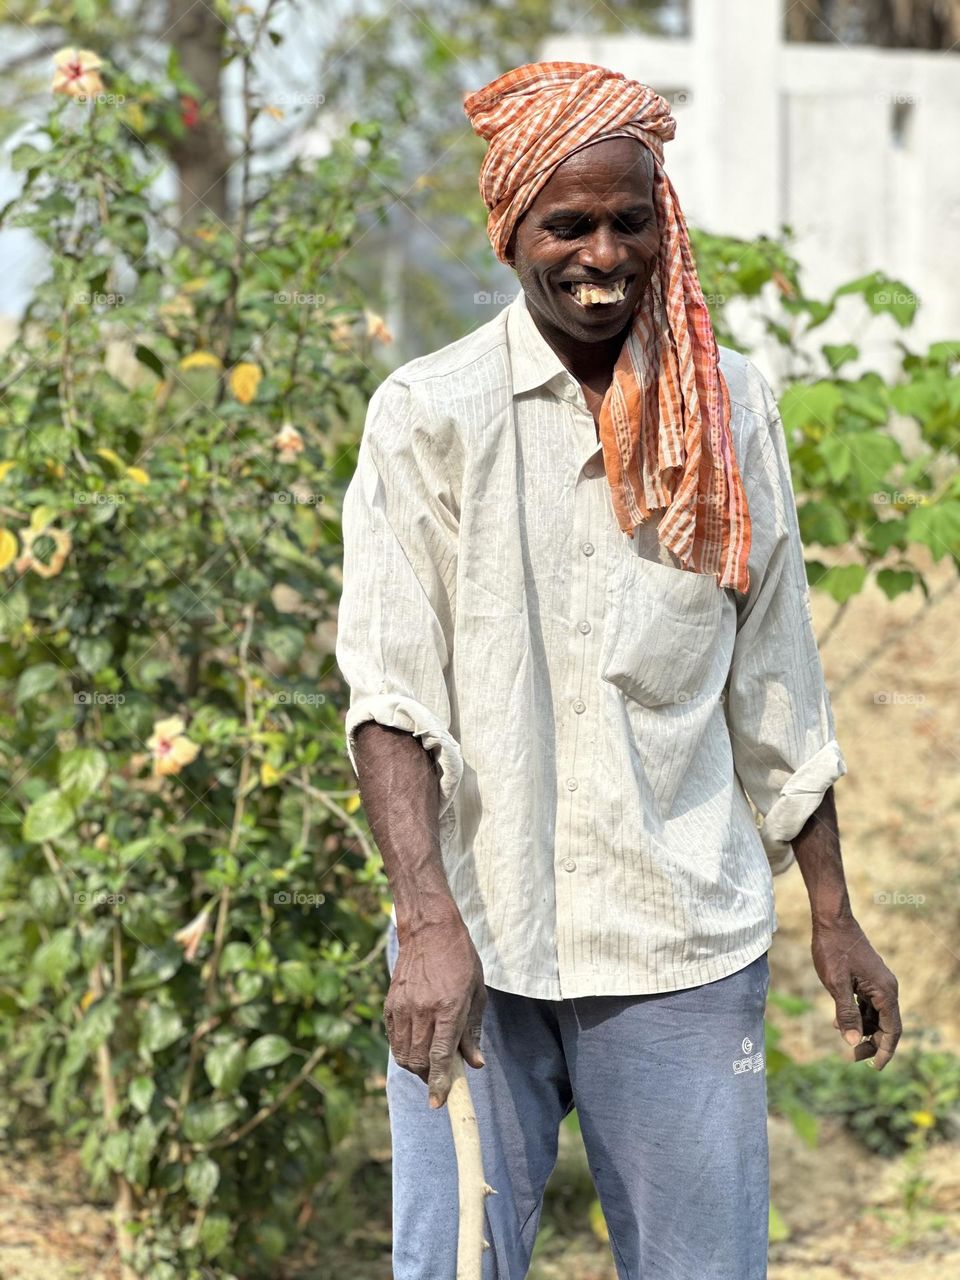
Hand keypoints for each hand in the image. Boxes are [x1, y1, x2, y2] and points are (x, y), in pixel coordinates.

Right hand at [384, 914, 486, 1107]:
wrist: (429, 929)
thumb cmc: (461, 959)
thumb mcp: (477, 992)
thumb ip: (473, 1030)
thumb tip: (475, 1064)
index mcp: (448, 1007)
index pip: (441, 1056)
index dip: (440, 1083)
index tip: (438, 1103)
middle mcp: (423, 1010)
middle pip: (419, 1061)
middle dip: (429, 1077)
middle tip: (440, 1078)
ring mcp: (403, 1007)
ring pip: (403, 1054)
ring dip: (416, 1067)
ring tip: (429, 1063)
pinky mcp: (391, 1003)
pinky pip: (394, 1039)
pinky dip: (403, 1050)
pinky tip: (415, 1046)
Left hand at [811, 914, 900, 1069]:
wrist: (831, 920)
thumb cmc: (833, 949)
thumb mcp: (836, 984)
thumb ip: (845, 1013)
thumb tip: (853, 1042)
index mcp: (884, 991)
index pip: (892, 1030)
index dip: (885, 1051)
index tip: (875, 1068)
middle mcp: (886, 988)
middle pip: (886, 1025)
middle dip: (873, 1043)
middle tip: (853, 1057)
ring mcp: (877, 983)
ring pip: (876, 1015)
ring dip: (864, 1030)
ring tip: (845, 1041)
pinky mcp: (867, 978)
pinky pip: (867, 1004)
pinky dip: (857, 1016)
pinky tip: (839, 1022)